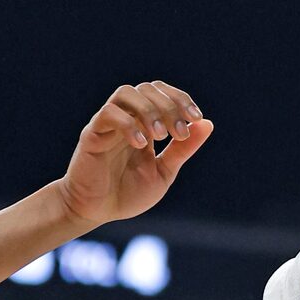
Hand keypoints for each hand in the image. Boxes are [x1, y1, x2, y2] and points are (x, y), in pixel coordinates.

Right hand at [55, 81, 211, 230]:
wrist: (96, 211)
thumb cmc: (128, 193)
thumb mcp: (164, 171)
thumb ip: (183, 149)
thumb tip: (207, 123)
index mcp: (145, 124)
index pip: (162, 93)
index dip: (181, 99)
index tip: (196, 118)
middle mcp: (127, 118)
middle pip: (148, 88)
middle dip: (170, 105)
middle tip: (179, 133)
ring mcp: (108, 124)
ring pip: (126, 92)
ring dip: (149, 109)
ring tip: (161, 136)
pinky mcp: (92, 135)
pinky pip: (108, 114)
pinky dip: (128, 124)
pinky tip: (141, 144)